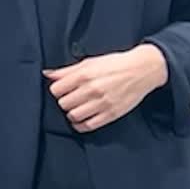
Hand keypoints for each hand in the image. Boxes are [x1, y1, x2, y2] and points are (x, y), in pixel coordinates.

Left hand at [43, 43, 168, 132]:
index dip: (57, 91)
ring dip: (72, 113)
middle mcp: (92, 89)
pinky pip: (87, 126)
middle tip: (72, 99)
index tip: (63, 90)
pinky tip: (81, 119)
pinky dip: (80, 125)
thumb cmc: (116, 64)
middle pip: (63, 104)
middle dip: (65, 101)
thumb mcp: (90, 62)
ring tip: (77, 108)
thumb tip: (47, 74)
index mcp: (85, 74)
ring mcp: (101, 103)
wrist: (142, 70)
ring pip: (73, 116)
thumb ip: (67, 70)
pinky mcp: (110, 114)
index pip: (56, 90)